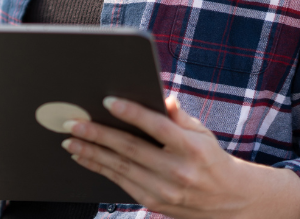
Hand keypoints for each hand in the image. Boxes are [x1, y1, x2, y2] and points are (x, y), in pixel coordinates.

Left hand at [61, 96, 299, 218]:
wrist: (230, 201)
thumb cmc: (211, 159)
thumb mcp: (202, 133)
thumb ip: (179, 116)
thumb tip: (162, 97)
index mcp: (192, 148)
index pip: (158, 128)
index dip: (132, 113)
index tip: (108, 101)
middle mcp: (178, 171)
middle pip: (131, 149)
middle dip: (98, 134)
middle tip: (73, 122)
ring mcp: (165, 190)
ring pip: (120, 168)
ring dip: (91, 153)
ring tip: (70, 140)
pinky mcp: (154, 202)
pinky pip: (120, 182)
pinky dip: (100, 168)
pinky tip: (83, 157)